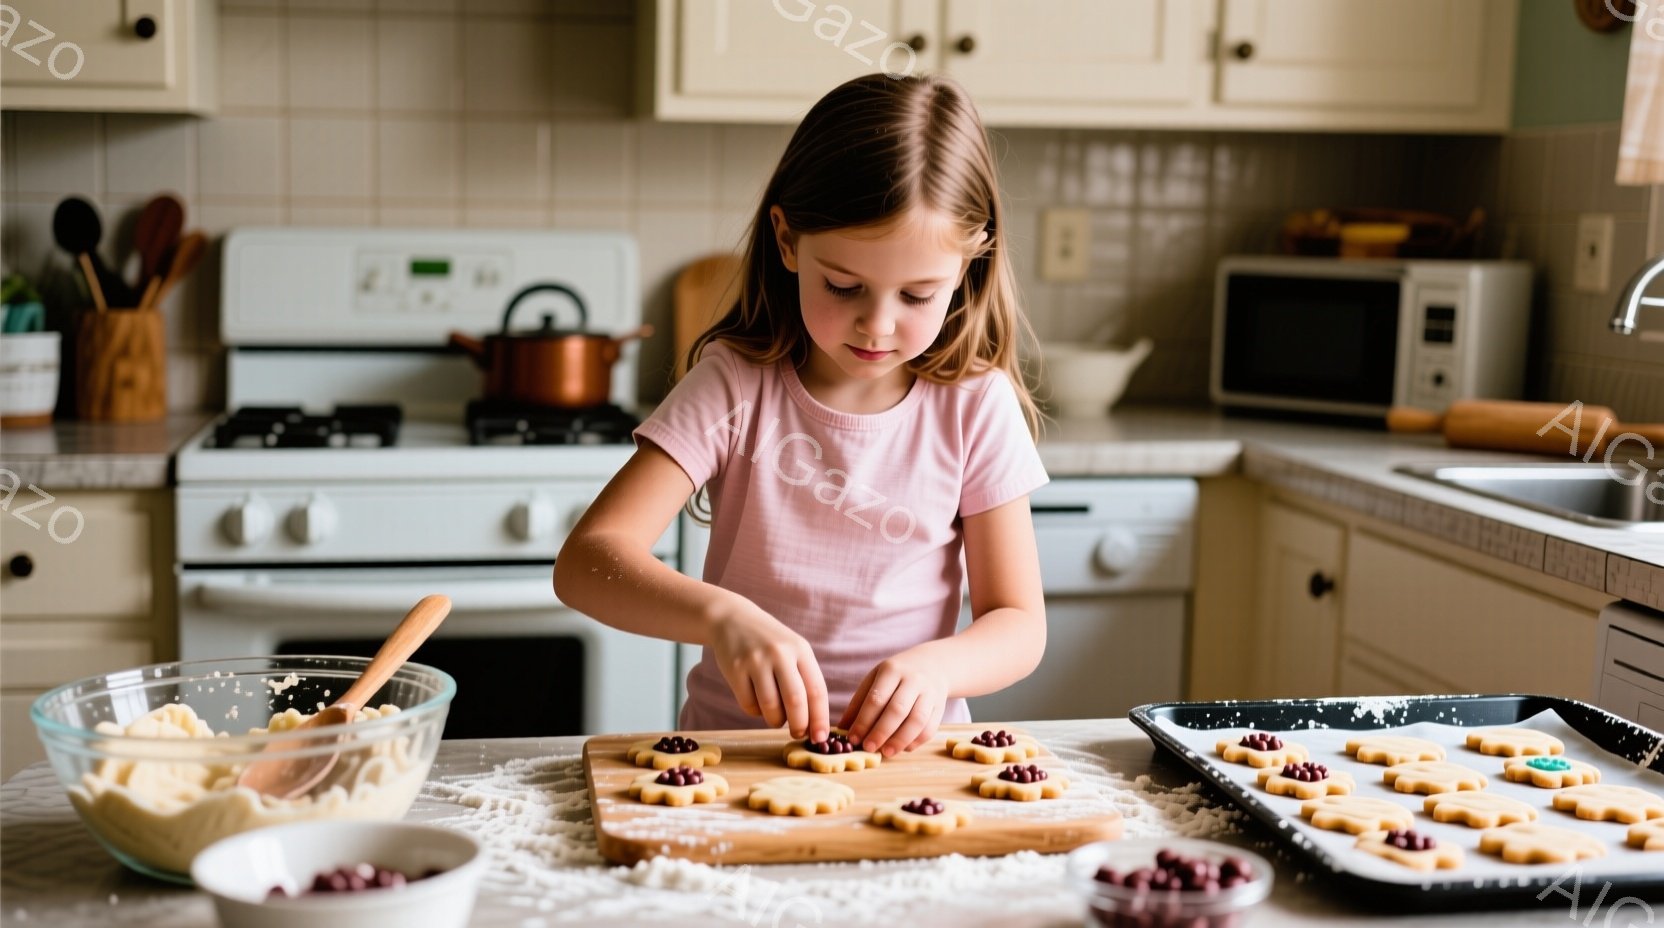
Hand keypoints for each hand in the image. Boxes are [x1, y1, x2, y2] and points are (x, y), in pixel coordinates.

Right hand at [708, 604, 828, 741]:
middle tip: (798, 734)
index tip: (820, 738)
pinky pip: (748, 705)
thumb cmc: (770, 643)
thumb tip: (814, 723)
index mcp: (801, 650)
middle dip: (799, 725)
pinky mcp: (734, 669)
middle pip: (795, 701)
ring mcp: (755, 660)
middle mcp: (780, 653)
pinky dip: (755, 712)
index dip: (820, 718)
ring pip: (770, 707)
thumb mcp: (793, 651)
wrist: (732, 619)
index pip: (816, 690)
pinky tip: (756, 701)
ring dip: (775, 720)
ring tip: (776, 716)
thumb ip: (805, 681)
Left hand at [839, 651, 949, 756]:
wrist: (932, 665)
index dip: (864, 721)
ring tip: (886, 753)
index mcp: (892, 670)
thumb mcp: (875, 680)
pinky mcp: (940, 706)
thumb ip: (859, 703)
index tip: (853, 738)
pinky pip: (930, 728)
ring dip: (900, 740)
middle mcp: (913, 680)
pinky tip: (903, 749)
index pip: (876, 698)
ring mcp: (929, 693)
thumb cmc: (896, 676)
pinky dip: (916, 741)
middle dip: (881, 732)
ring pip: (917, 720)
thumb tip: (842, 729)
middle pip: (897, 709)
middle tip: (868, 748)